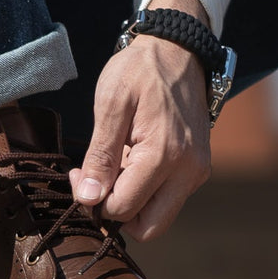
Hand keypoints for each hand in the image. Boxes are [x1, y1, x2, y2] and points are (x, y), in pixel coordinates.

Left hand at [70, 0, 211, 241]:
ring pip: (160, 218)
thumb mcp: (111, 104)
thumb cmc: (141, 70)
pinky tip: (131, 163)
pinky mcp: (199, 170)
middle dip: (116, 215)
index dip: (93, 200)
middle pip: (149, 228)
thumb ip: (100, 155)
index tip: (79, 174)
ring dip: (132, 204)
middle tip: (96, 184)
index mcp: (164, 155)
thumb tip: (89, 198)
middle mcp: (188, 171)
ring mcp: (197, 173)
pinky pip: (169, 200)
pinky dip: (146, 193)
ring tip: (115, 168)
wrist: (180, 50)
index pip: (123, 209)